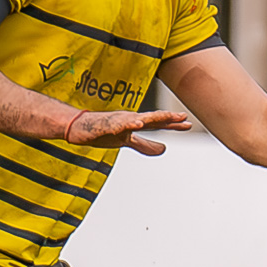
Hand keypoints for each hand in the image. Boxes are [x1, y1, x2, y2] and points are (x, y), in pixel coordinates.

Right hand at [64, 108, 191, 155]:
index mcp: (135, 123)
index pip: (157, 124)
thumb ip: (145, 145)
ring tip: (163, 118)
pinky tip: (135, 124)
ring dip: (150, 118)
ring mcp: (117, 121)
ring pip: (136, 118)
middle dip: (166, 117)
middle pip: (151, 118)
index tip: (188, 124)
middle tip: (182, 117)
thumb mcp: (127, 141)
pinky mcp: (104, 126)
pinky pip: (117, 125)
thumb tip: (164, 149)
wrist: (78, 128)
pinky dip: (126, 124)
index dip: (172, 124)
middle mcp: (129, 119)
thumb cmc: (102, 132)